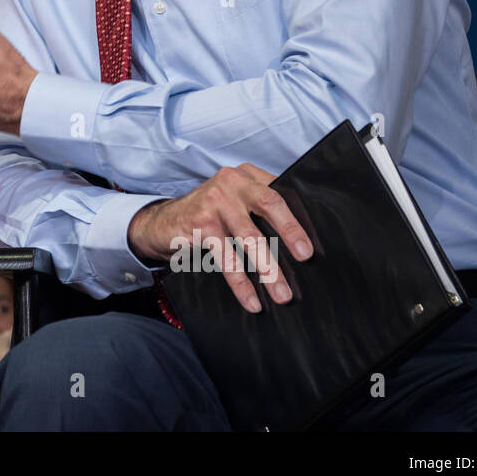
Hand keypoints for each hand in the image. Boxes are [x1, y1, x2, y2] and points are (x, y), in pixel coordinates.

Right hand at [128, 164, 313, 313]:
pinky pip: (226, 258)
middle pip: (269, 204)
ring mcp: (213, 201)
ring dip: (268, 269)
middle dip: (290, 232)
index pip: (280, 192)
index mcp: (247, 175)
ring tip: (282, 294)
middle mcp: (231, 182)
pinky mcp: (200, 224)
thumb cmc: (209, 217)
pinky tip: (251, 300)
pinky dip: (241, 282)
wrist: (163, 224)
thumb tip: (301, 245)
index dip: (298, 217)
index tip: (313, 243)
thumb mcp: (235, 205)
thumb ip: (260, 211)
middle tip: (306, 258)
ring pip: (249, 237)